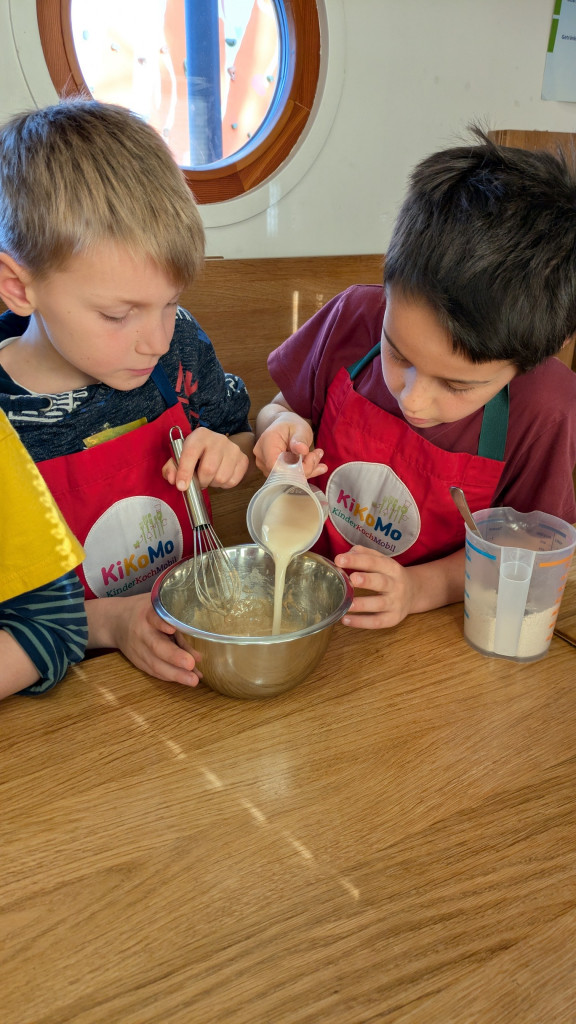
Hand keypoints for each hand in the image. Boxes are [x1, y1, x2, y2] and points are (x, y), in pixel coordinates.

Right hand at [87, 594, 202, 685]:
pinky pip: (154, 670)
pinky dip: (169, 676)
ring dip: (175, 674)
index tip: (172, 628)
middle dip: (173, 656)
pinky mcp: (137, 661)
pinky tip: (184, 679)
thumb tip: (198, 650)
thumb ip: (178, 625)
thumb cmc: (145, 612)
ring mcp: (138, 649)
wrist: (115, 621)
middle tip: (190, 664)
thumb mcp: (160, 609)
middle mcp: (141, 632)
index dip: (162, 623)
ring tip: (193, 680)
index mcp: (147, 614)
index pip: (154, 617)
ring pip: (155, 664)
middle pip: (155, 645)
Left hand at [162, 427, 248, 490]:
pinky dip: (224, 485)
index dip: (185, 472)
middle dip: (201, 481)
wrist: (219, 445)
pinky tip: (220, 476)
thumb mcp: (180, 455)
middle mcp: (218, 439)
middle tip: (198, 481)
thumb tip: (173, 480)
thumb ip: (172, 467)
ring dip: (213, 484)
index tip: (181, 486)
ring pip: (221, 477)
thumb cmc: (197, 452)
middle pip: (209, 469)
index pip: (191, 453)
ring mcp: (233, 449)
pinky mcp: (243, 459)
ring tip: (210, 478)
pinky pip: (233, 481)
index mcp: (200, 436)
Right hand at [254, 410, 326, 478]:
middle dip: (304, 468)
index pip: (276, 465)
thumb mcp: (300, 429)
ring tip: (317, 456)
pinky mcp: (271, 471)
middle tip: (318, 454)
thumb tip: (302, 450)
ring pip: (287, 478)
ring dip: (306, 470)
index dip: (295, 469)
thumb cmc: (291, 425)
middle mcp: (262, 456)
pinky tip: (317, 466)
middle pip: (282, 473)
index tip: (312, 457)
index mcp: (267, 443)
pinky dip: (304, 472)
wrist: (284, 426)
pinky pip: (288, 477)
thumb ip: (300, 439)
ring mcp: (264, 465)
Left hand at [335, 545, 413, 628]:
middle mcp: (395, 584)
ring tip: (347, 605)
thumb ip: (364, 555)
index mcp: (391, 567)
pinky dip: (361, 622)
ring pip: (379, 604)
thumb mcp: (381, 561)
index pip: (374, 562)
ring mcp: (395, 603)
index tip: (339, 560)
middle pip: (381, 582)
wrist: (414, 593)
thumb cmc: (389, 575)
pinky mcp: (393, 618)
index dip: (357, 560)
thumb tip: (344, 556)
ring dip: (362, 604)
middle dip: (367, 580)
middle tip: (352, 579)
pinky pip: (377, 622)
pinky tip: (345, 620)